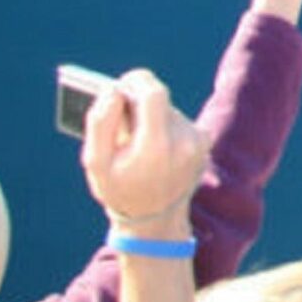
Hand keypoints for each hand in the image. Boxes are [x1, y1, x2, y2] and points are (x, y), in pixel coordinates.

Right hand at [82, 71, 209, 238]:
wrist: (155, 219)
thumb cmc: (119, 189)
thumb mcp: (96, 163)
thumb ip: (101, 123)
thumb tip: (112, 90)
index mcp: (157, 145)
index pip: (153, 93)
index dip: (135, 82)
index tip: (119, 85)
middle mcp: (184, 140)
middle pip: (158, 100)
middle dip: (137, 103)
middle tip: (119, 113)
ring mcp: (198, 140)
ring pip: (168, 110)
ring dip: (150, 118)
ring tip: (135, 139)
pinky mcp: (204, 141)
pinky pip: (178, 121)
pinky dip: (162, 126)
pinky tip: (151, 145)